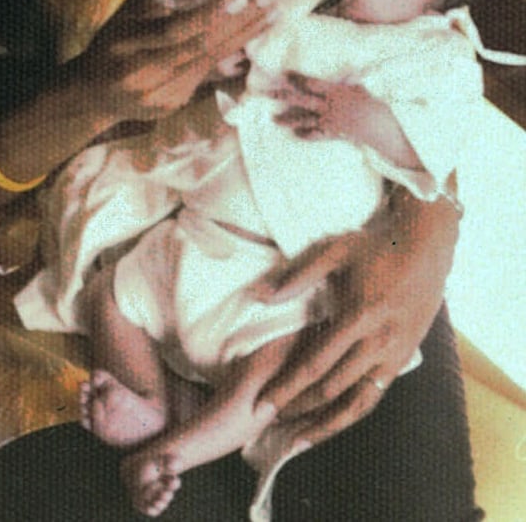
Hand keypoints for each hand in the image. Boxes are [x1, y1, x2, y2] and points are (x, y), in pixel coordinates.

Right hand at [70, 0, 272, 123]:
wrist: (90, 96)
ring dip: (244, 37)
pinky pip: (207, 74)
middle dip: (240, 23)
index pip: (175, 32)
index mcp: (128, 46)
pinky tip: (252, 35)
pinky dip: (231, 52)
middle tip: (269, 0)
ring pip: (210, 62)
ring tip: (271, 14)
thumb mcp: (123, 16)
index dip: (209, 15)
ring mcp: (161, 95)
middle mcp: (145, 75)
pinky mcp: (173, 104)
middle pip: (200, 48)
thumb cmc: (109, 44)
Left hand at [255, 188, 459, 448]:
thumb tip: (260, 295)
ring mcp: (395, 354)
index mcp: (360, 315)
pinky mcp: (404, 358)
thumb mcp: (335, 251)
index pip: (316, 363)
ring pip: (359, 403)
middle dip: (299, 407)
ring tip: (299, 439)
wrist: (426, 247)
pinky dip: (352, 412)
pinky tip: (332, 421)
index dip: (288, 386)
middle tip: (269, 418)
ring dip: (328, 423)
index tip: (263, 401)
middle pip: (334, 388)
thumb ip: (299, 275)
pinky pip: (376, 395)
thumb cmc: (374, 247)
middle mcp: (380, 341)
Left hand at [272, 72, 419, 166]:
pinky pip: (316, 134)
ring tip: (273, 119)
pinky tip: (295, 135)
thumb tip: (350, 67)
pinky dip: (306, 135)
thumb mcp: (361, 86)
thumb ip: (351, 77)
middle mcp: (327, 106)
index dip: (297, 78)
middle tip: (266, 94)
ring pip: (304, 119)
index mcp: (334, 92)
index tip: (284, 74)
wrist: (379, 127)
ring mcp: (328, 121)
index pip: (311, 83)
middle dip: (283, 96)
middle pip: (300, 100)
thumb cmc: (374, 103)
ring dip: (288, 119)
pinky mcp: (332, 133)